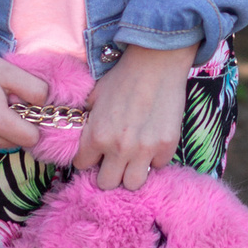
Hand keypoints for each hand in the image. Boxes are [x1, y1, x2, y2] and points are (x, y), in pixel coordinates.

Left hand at [73, 45, 190, 188]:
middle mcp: (118, 148)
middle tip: (113, 161)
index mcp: (96, 135)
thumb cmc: (122, 77)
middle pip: (107, 183)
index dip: (87, 160)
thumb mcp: (94, 97)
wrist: (155, 63)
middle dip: (107, 173)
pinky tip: (151, 143)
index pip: (82, 166)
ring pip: (133, 183)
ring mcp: (144, 150)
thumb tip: (81, 133)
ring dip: (131, 173)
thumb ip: (88, 121)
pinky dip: (154, 159)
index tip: (94, 155)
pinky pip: (157, 166)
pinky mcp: (166, 147)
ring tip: (133, 158)